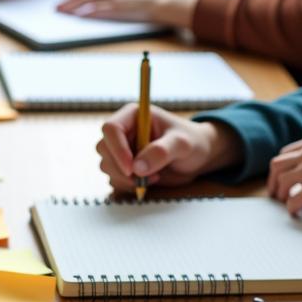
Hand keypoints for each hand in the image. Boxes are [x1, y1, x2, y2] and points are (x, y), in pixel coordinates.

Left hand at [56, 0, 196, 28]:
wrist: (159, 2)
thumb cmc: (141, 0)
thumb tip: (91, 4)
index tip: (61, 1)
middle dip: (67, 1)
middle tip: (56, 8)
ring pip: (88, 0)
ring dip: (73, 6)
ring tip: (62, 12)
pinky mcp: (118, 7)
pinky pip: (99, 8)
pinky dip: (87, 11)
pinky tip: (79, 15)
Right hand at [97, 103, 242, 191]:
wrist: (198, 157)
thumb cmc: (193, 142)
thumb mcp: (182, 144)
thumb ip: (161, 152)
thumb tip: (137, 167)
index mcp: (134, 116)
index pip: (111, 128)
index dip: (117, 149)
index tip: (131, 168)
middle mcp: (124, 131)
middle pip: (104, 148)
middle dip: (120, 168)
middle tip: (142, 178)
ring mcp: (122, 149)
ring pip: (106, 165)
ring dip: (125, 178)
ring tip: (152, 178)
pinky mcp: (124, 166)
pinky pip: (114, 178)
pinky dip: (128, 185)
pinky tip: (148, 182)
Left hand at [267, 131, 301, 214]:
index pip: (288, 152)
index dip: (283, 165)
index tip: (282, 173)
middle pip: (277, 165)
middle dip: (273, 179)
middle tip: (275, 191)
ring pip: (281, 182)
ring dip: (280, 193)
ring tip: (284, 201)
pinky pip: (292, 201)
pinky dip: (290, 208)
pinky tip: (294, 212)